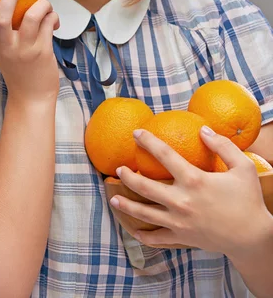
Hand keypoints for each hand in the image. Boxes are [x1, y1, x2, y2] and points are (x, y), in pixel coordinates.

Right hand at [0, 0, 60, 102]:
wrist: (32, 95)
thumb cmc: (17, 65)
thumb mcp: (2, 47)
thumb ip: (0, 26)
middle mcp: (3, 46)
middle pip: (0, 16)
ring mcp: (22, 49)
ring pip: (32, 16)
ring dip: (42, 4)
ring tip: (44, 2)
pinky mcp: (41, 51)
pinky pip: (49, 23)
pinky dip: (52, 16)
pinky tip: (53, 19)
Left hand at [111, 126, 270, 258]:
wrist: (252, 238)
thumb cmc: (248, 200)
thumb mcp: (243, 167)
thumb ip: (222, 145)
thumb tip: (203, 129)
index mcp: (194, 180)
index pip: (164, 155)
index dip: (148, 141)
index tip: (137, 133)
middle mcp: (182, 201)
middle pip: (145, 187)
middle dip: (128, 176)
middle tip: (119, 168)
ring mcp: (179, 221)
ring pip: (145, 213)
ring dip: (127, 204)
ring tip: (113, 197)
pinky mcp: (181, 237)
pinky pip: (156, 238)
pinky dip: (142, 235)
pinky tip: (132, 228)